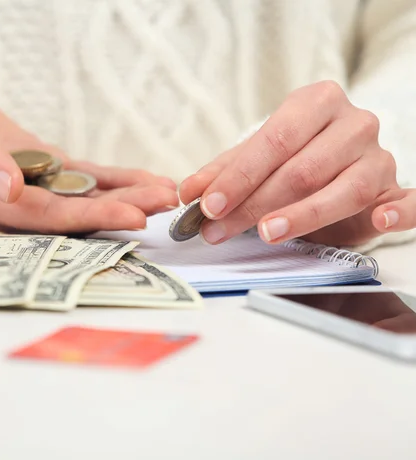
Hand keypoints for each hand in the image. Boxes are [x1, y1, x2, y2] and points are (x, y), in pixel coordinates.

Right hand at [0, 65, 177, 232]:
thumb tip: (12, 190)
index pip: (46, 217)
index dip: (90, 218)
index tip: (133, 217)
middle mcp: (13, 203)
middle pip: (74, 212)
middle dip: (122, 209)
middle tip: (166, 205)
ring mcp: (29, 186)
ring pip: (83, 196)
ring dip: (125, 195)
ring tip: (166, 193)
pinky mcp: (40, 167)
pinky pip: (80, 176)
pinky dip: (112, 178)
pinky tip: (143, 179)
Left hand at [179, 80, 415, 246]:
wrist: (344, 161)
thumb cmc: (295, 156)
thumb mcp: (257, 158)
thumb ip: (225, 172)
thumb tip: (188, 192)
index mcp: (316, 103)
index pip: (273, 141)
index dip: (238, 176)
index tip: (208, 204)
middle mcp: (353, 123)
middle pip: (302, 168)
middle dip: (254, 204)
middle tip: (219, 229)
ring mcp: (379, 156)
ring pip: (344, 188)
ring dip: (303, 215)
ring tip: (266, 233)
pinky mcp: (397, 188)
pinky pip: (407, 201)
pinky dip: (397, 212)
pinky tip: (380, 220)